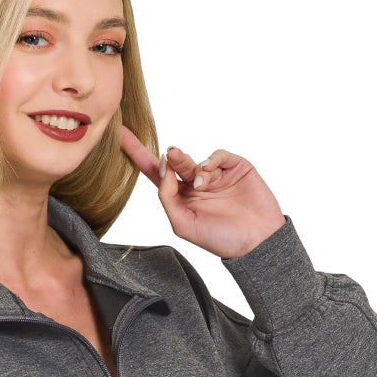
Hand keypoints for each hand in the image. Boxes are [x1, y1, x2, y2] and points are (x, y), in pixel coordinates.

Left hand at [120, 126, 286, 259]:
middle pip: (173, 163)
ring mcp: (215, 175)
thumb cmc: (220, 239)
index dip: (137, 154)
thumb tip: (163, 170)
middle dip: (169, 157)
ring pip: (195, 159)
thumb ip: (168, 199)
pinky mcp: (235, 167)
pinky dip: (212, 159)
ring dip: (191, 165)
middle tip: (169, 154)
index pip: (155, 174)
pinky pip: (218, 155)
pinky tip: (209, 171)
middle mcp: (195, 184)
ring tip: (199, 181)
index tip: (120, 134)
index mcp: (180, 199)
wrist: (257, 242)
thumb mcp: (184, 225)